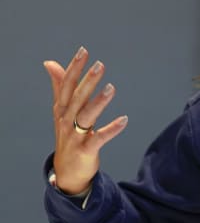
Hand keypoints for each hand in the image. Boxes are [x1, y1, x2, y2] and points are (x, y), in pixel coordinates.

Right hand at [44, 47, 127, 194]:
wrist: (67, 171)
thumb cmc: (67, 135)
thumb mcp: (61, 110)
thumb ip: (59, 86)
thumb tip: (50, 63)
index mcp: (62, 109)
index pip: (66, 85)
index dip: (74, 68)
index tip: (84, 51)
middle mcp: (66, 121)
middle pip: (77, 98)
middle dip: (88, 81)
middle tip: (100, 64)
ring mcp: (75, 136)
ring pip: (86, 117)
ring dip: (99, 102)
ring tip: (111, 88)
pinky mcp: (85, 151)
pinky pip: (99, 139)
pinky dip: (111, 129)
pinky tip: (125, 120)